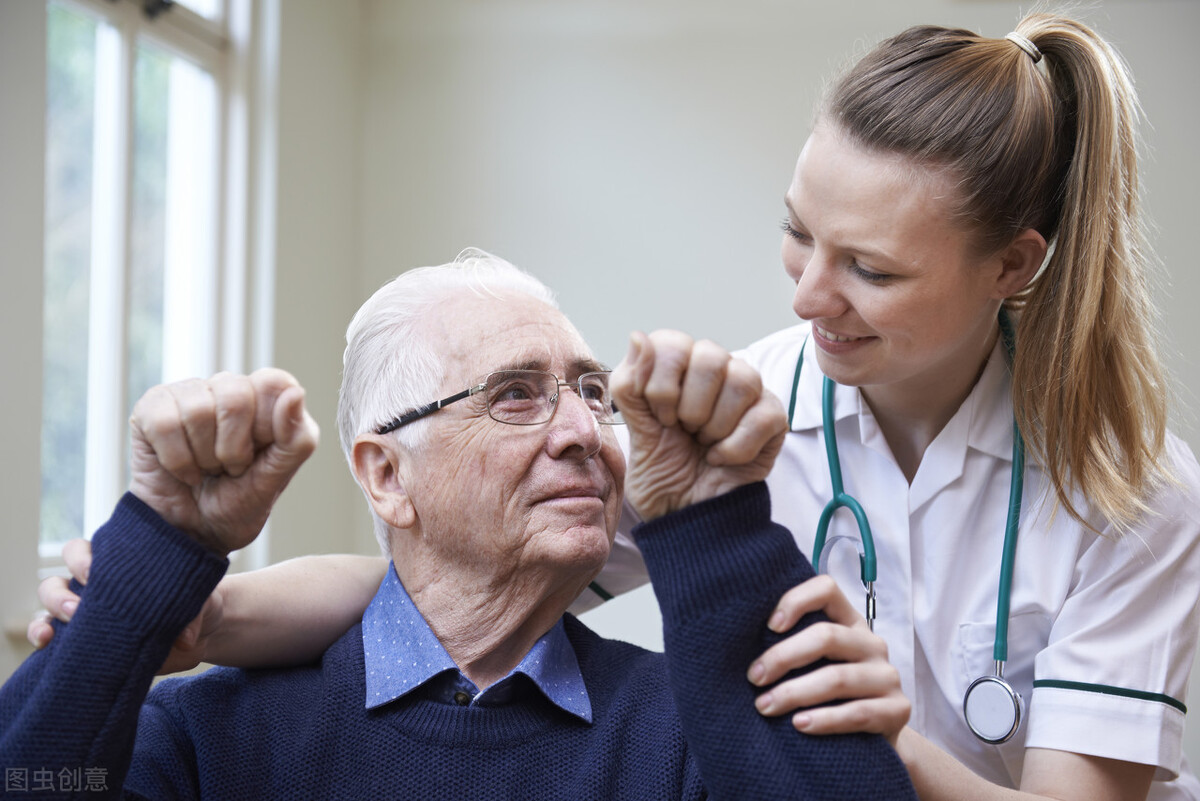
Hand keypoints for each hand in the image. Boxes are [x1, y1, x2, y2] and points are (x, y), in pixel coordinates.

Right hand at [27, 537, 223, 674]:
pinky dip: (44, 642)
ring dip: (44, 620)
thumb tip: (183, 638)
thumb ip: (193, 612)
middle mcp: (95, 589)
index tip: (92, 572)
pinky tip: (45, 647)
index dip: (81, 559)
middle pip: (57, 582)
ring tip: (53, 634)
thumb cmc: (198, 604)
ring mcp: (87, 617)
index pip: (84, 552)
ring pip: (48, 611)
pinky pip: (54, 643)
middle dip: (59, 594)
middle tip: (79, 609)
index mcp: (118, 566)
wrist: (204, 633)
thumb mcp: (201, 601)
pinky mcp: (87, 645)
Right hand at [128, 368, 318, 555]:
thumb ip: (297, 438)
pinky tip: (183, 470)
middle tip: (230, 468)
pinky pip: (165, 424)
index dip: (266, 427)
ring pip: (198, 411)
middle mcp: (229, 387)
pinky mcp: (152, 407)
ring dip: (203, 458)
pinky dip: (177, 461)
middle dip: (234, 449)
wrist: (192, 534)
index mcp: (266, 398)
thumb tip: (295, 393)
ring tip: (206, 469)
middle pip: (236, 396)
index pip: (274, 383)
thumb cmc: (238, 502)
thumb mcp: (277, 478)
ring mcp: (188, 393)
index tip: (259, 455)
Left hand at [610, 330, 785, 519]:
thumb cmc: (663, 472)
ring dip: (714, 426)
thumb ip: (630, 385)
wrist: (689, 517)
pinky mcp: (773, 418)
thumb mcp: (636, 431)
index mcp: (677, 367)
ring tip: (704, 444)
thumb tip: (637, 336)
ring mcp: (748, 393)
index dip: (661, 384)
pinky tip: (721, 459)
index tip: (660, 417)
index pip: (671, 343)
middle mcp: (714, 371)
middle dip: (690, 406)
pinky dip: (735, 447)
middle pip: (710, 356)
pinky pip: (762, 416)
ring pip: (742, 379)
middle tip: (683, 431)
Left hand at [746, 574, 909, 745]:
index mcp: (849, 622)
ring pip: (838, 678)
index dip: (796, 600)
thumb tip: (734, 638)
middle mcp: (871, 643)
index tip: (768, 625)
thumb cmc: (827, 695)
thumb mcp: (813, 664)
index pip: (827, 589)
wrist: (873, 739)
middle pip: (827, 636)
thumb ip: (791, 646)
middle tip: (754, 677)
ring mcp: (887, 676)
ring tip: (765, 706)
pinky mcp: (897, 710)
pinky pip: (857, 713)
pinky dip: (824, 720)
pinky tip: (798, 725)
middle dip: (783, 657)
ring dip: (795, 693)